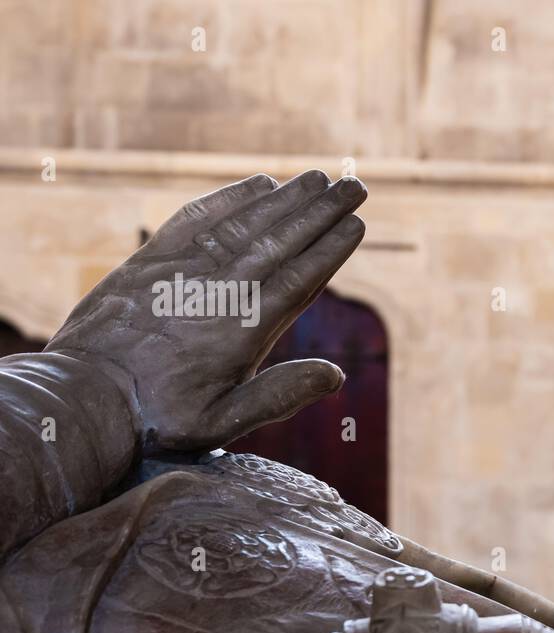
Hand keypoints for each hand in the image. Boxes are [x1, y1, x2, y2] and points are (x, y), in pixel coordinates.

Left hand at [47, 170, 366, 452]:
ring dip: (287, 196)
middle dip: (322, 210)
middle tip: (355, 185)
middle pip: (283, 239)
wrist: (85, 393)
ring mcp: (186, 267)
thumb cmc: (158, 415)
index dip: (331, 247)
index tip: (357, 223)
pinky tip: (259, 184)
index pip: (300, 276)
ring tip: (319, 177)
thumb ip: (280, 396)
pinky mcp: (154, 256)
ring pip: (248, 221)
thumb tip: (336, 375)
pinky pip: (201, 214)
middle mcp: (220, 289)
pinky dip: (233, 196)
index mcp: (244, 329)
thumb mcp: (223, 422)